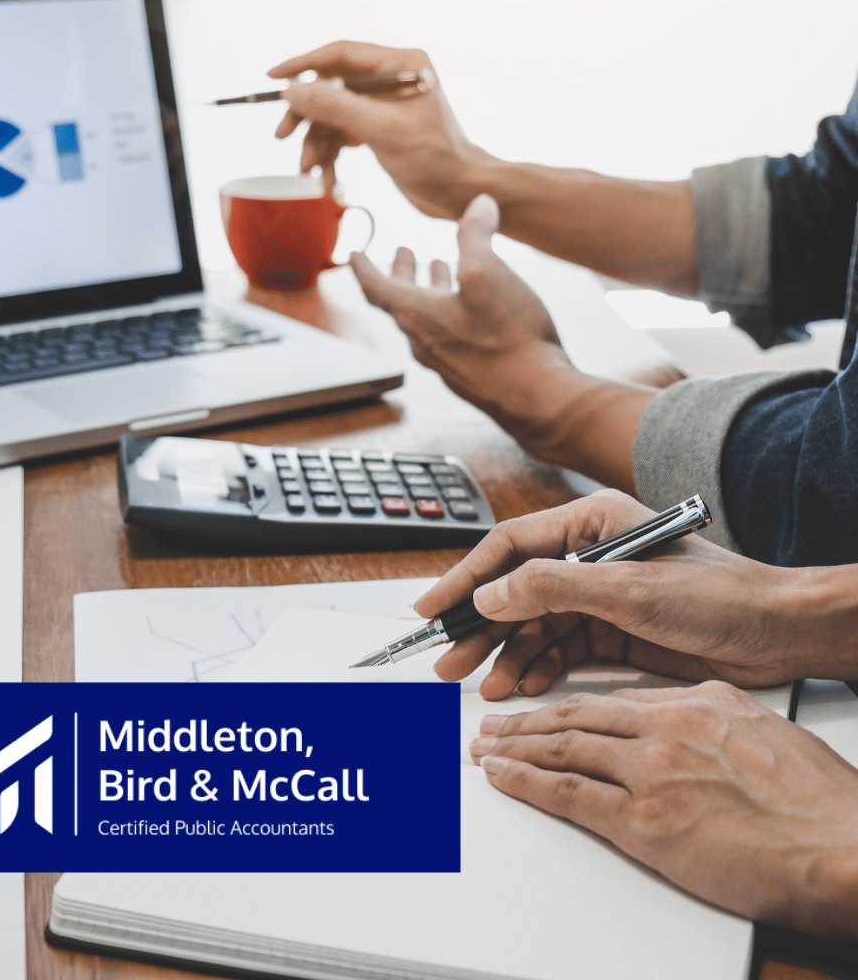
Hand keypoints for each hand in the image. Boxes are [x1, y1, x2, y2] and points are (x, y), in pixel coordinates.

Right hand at [268, 41, 495, 216]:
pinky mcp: (380, 129)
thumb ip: (335, 108)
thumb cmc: (435, 159)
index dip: (304, 64)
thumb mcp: (382, 131)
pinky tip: (327, 178)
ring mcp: (384, 105)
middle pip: (332, 87)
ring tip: (311, 170)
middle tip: (283, 136)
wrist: (460, 193)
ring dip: (318, 142)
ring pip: (334, 115)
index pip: (341, 54)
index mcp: (400, 64)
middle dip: (307, 115)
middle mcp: (391, 79)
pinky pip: (344, 134)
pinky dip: (332, 155)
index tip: (274, 78)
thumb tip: (292, 91)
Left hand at [350, 194, 649, 487]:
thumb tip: (478, 204)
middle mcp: (423, 341)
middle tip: (403, 252)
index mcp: (415, 315)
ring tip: (440, 268)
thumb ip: (475, 235)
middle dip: (401, 271)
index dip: (362, 265)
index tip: (353, 252)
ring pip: (426, 318)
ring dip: (428, 289)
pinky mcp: (470, 373)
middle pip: (400, 301)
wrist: (538, 399)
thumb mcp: (487, 272)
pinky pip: (448, 335)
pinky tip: (472, 306)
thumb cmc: (507, 338)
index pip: (374, 286)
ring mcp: (446, 362)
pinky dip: (450, 310)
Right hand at [415, 490, 809, 700]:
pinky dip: (536, 667)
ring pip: (531, 624)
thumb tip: (491, 594)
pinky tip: (520, 684)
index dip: (465, 577)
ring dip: (505, 653)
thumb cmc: (719, 594)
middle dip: (478, 625)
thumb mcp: (628, 588)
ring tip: (480, 682)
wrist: (776, 634)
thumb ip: (552, 587)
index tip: (433, 607)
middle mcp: (587, 556)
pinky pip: (557, 648)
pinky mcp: (609, 630)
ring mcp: (597, 595)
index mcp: (589, 524)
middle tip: (446, 657)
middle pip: (513, 590)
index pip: (509, 547)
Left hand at [469, 683, 857, 936]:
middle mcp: (666, 729)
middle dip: (527, 720)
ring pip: (563, 747)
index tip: (544, 707)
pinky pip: (569, 792)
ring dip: (515, 746)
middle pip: (577, 716)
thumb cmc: (819, 800)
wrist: (846, 847)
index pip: (612, 697)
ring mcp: (652, 773)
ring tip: (484, 747)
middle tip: (492, 723)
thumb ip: (711, 720)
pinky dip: (527, 781)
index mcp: (695, 702)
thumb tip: (682, 720)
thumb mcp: (762, 730)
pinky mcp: (645, 821)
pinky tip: (501, 775)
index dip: (568, 702)